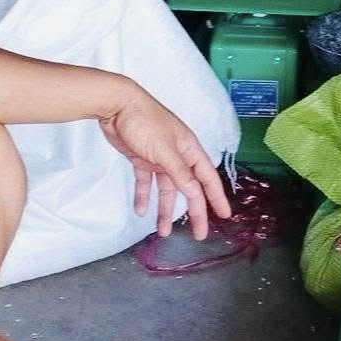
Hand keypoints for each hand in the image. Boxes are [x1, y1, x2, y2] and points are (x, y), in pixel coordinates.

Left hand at [97, 87, 232, 239]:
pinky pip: (146, 182)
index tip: (224, 215)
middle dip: (194, 211)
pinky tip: (140, 210)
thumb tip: (195, 193)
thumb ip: (180, 173)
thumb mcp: (165, 150)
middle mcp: (177, 155)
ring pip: (167, 189)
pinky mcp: (142, 159)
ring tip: (163, 232)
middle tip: (198, 234)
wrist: (116, 105)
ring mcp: (159, 158)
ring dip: (165, 209)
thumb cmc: (145, 121)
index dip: (216, 197)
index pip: (207, 178)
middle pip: (189, 188)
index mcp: (189, 149)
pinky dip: (144, 196)